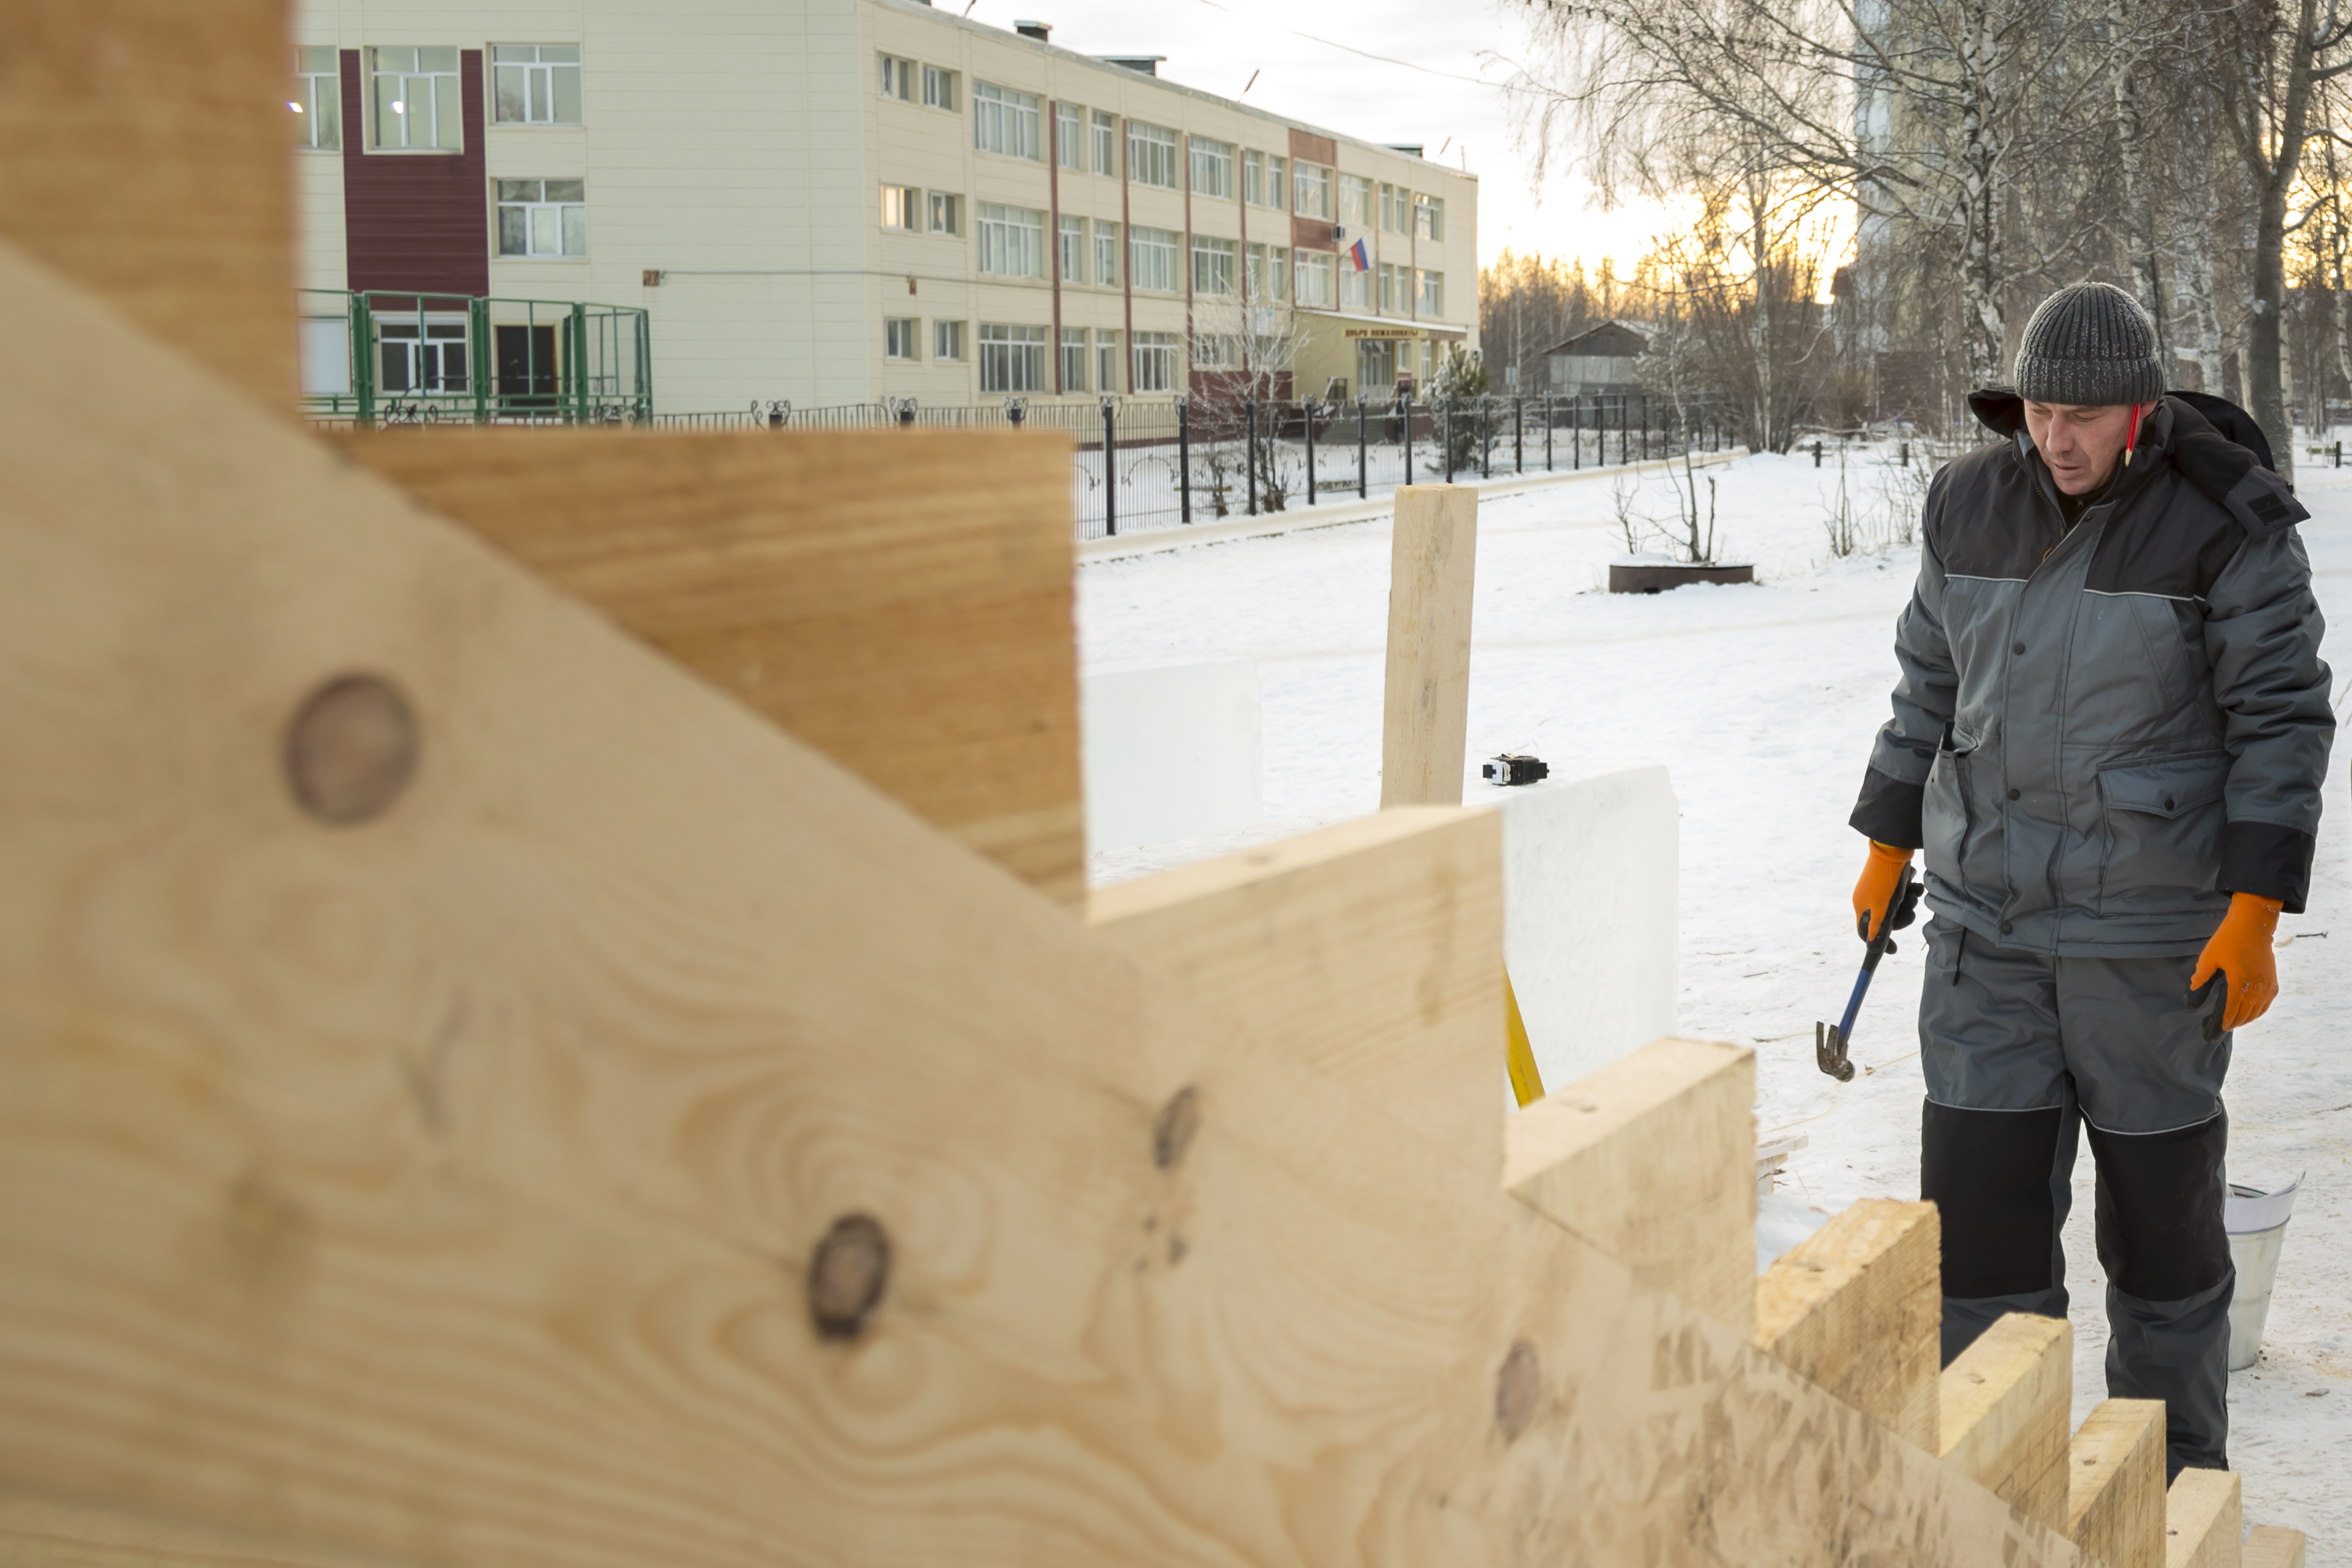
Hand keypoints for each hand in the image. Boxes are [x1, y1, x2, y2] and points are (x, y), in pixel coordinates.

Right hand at [1852, 840, 1920, 943]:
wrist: (1893, 849)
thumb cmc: (1886, 881)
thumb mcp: (1883, 909)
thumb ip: (1878, 930)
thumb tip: (1872, 949)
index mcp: (1862, 907)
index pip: (1866, 932)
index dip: (1879, 943)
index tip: (1894, 950)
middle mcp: (1869, 899)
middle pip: (1886, 920)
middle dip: (1902, 917)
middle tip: (1911, 911)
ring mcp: (1879, 890)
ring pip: (1897, 907)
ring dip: (1909, 902)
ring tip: (1914, 892)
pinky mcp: (1890, 881)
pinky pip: (1902, 894)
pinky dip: (1910, 892)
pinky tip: (1914, 884)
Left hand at [2191, 892, 2283, 1030]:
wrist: (2253, 924)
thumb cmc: (2228, 939)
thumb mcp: (2209, 957)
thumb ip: (2201, 977)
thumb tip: (2192, 992)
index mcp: (2239, 983)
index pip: (2231, 1011)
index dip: (2222, 1023)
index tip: (2215, 1031)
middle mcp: (2257, 988)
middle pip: (2245, 1015)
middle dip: (2232, 1023)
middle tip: (2221, 1028)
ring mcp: (2268, 985)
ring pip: (2257, 1012)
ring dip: (2245, 1019)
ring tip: (2233, 1022)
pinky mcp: (2273, 981)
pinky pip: (2266, 1003)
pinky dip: (2257, 1011)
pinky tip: (2249, 1012)